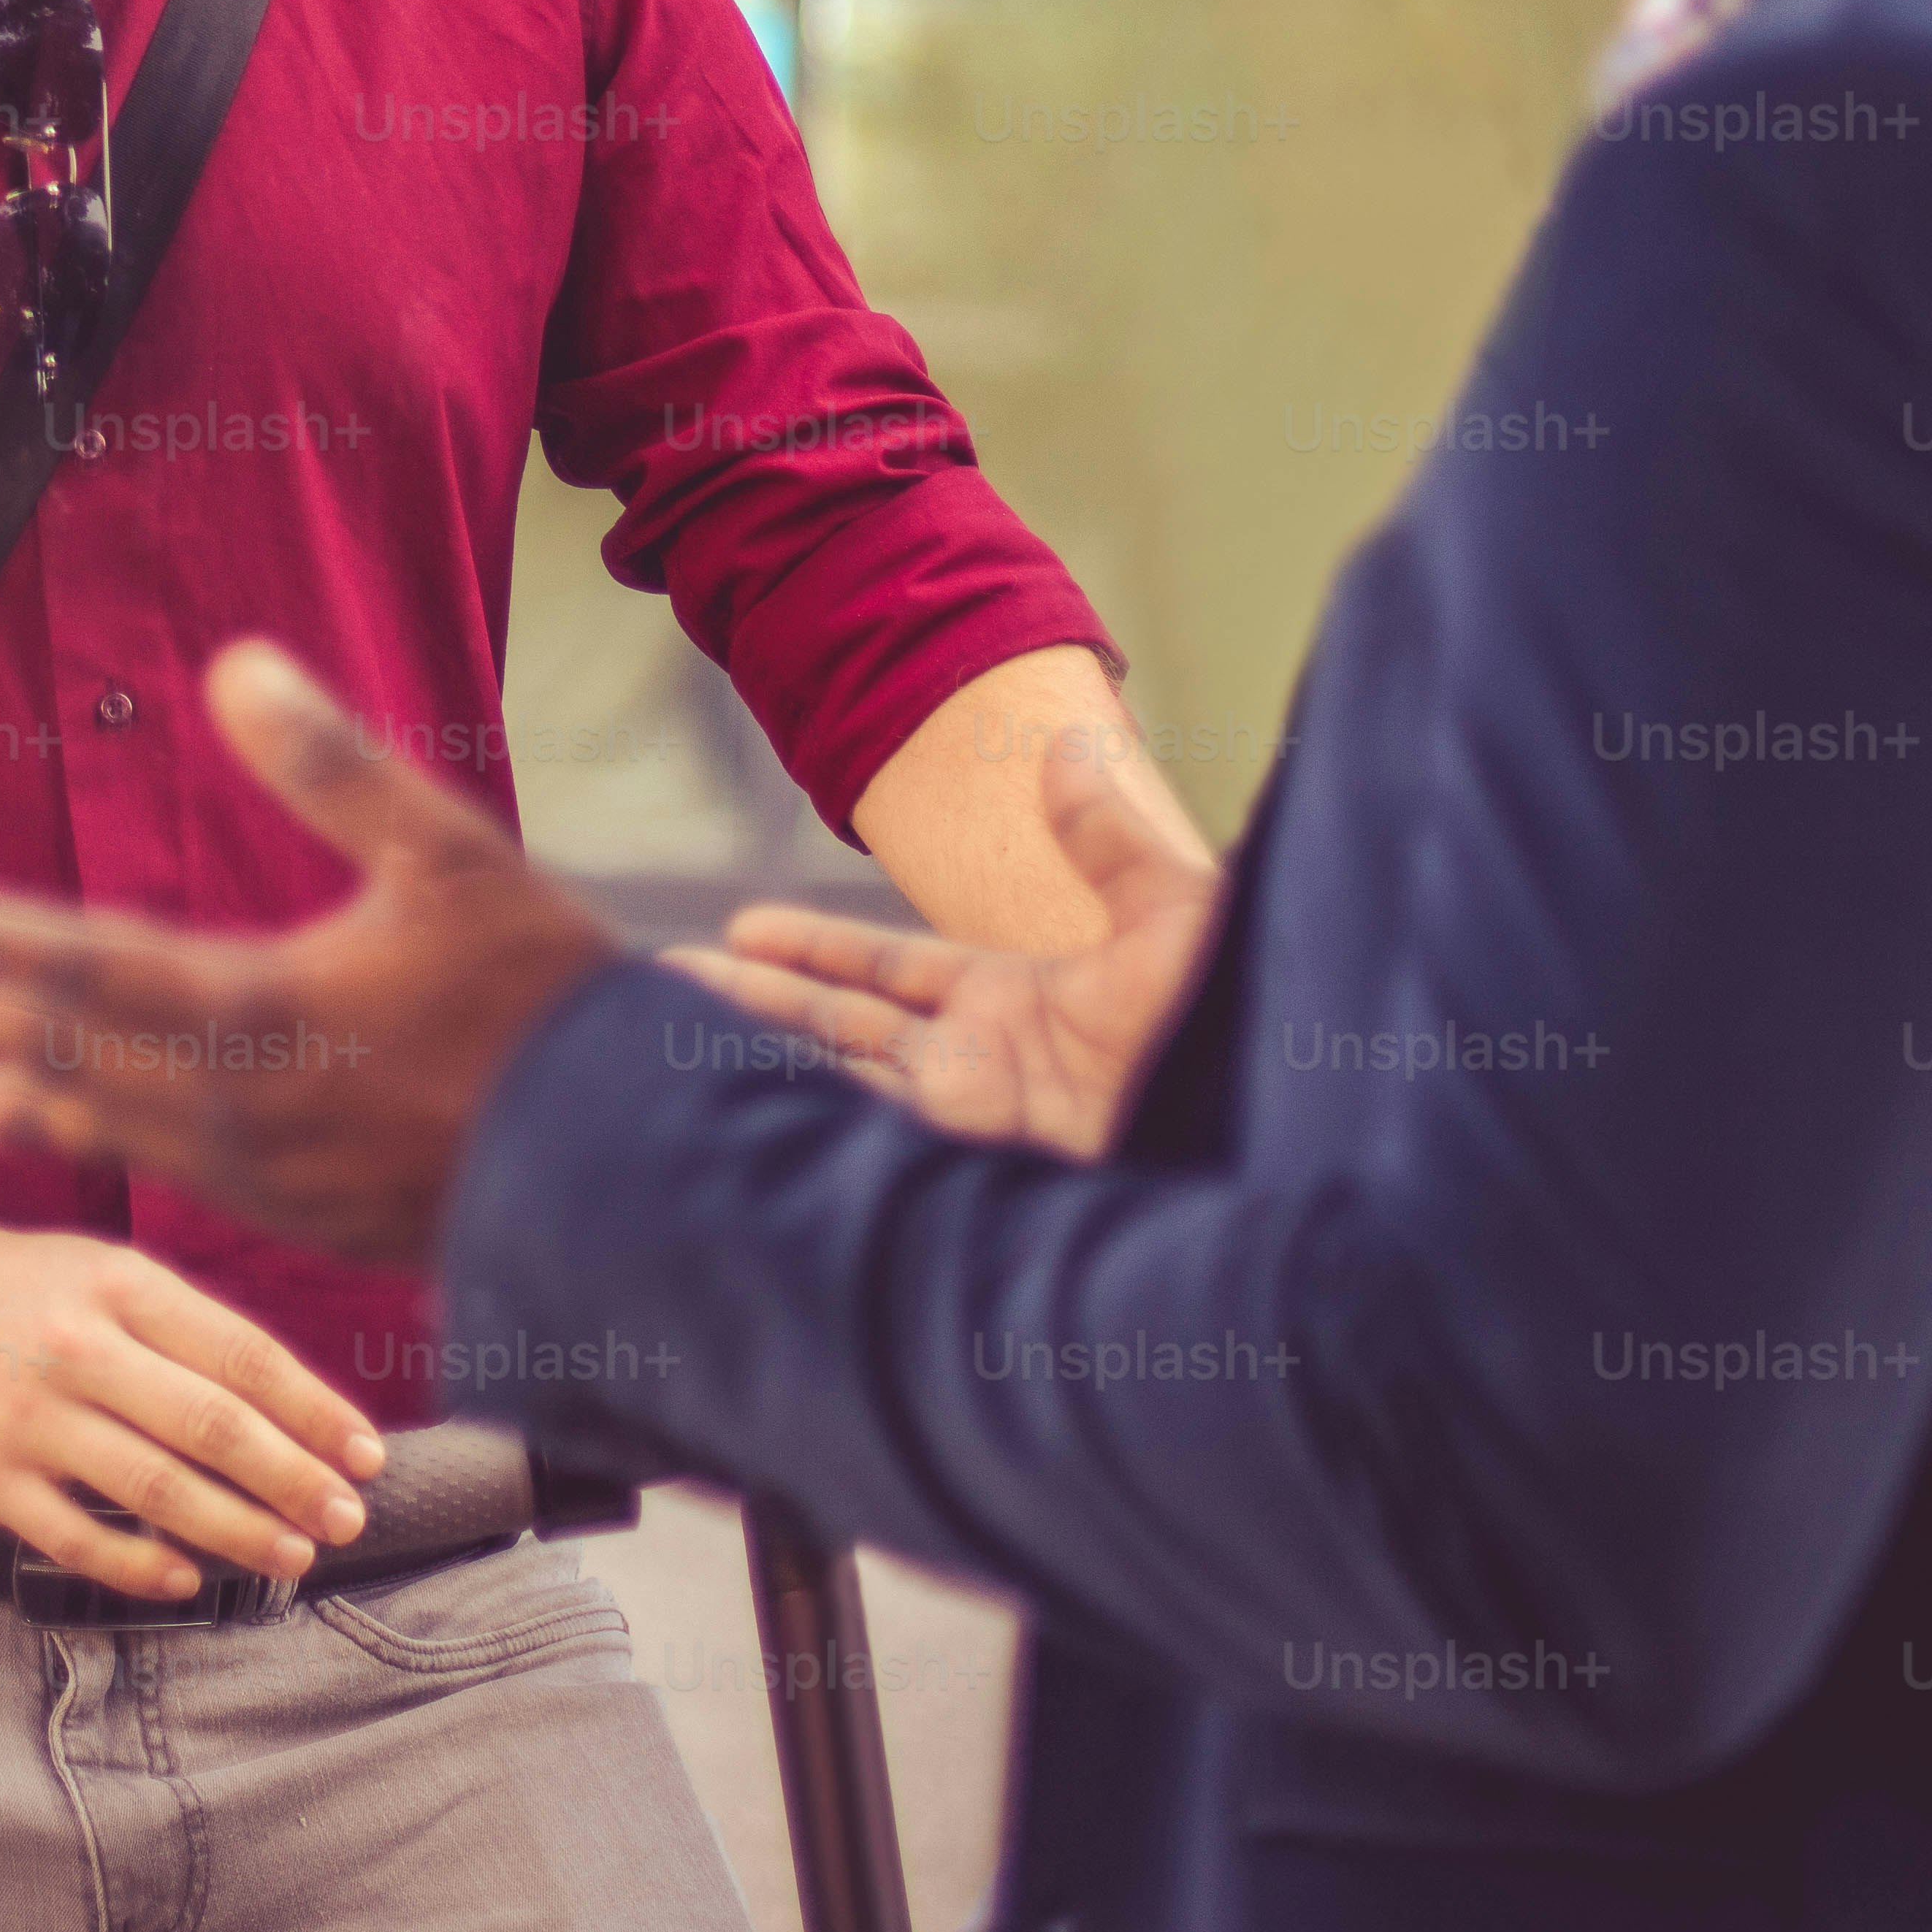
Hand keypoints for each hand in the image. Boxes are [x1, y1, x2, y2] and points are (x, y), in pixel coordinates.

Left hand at [0, 641, 627, 1270]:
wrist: (632, 1161)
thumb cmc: (543, 996)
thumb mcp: (447, 850)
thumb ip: (333, 763)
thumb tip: (235, 665)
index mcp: (270, 1007)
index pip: (100, 969)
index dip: (1, 944)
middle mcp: (251, 1104)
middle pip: (87, 1058)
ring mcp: (280, 1175)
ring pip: (131, 1132)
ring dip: (42, 1103)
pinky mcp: (317, 1219)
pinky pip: (192, 1182)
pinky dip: (130, 1156)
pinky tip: (113, 1150)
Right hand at [0, 1219, 387, 1603]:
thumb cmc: (15, 1289)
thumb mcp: (100, 1269)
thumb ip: (186, 1327)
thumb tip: (295, 1408)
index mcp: (118, 1283)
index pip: (241, 1353)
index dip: (314, 1410)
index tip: (366, 1455)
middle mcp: (77, 1346)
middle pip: (209, 1424)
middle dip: (292, 1479)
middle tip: (345, 1519)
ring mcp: (27, 1416)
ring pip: (153, 1487)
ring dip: (235, 1530)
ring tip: (292, 1557)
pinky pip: (74, 1536)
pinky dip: (137, 1564)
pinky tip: (187, 1581)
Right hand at [661, 719, 1218, 1161]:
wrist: (1268, 1153)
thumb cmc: (1234, 1036)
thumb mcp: (1176, 918)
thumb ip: (1112, 839)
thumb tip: (1073, 745)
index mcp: (1014, 1007)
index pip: (887, 973)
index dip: (813, 947)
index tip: (737, 928)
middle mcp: (979, 1072)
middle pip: (839, 1028)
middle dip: (755, 1005)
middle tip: (663, 984)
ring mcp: (969, 1134)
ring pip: (836, 1087)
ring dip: (756, 1061)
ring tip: (664, 1043)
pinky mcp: (968, 1187)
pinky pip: (864, 1148)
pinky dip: (801, 1127)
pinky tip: (737, 1114)